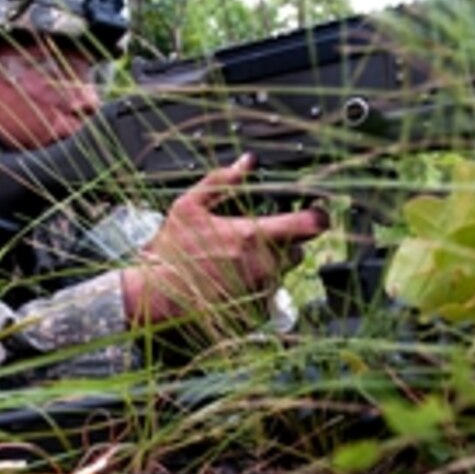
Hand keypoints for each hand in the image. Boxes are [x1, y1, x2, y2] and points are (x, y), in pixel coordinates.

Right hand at [121, 153, 327, 325]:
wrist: (158, 298)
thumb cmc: (170, 256)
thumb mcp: (188, 208)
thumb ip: (221, 182)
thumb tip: (246, 163)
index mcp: (252, 235)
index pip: (309, 224)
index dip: (317, 216)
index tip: (314, 212)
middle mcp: (263, 264)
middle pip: (297, 250)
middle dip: (284, 243)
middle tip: (256, 240)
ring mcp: (260, 289)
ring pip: (282, 272)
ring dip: (270, 265)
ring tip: (237, 262)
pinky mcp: (254, 310)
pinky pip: (268, 294)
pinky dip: (257, 286)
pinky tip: (232, 280)